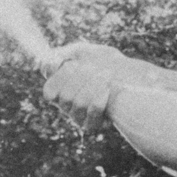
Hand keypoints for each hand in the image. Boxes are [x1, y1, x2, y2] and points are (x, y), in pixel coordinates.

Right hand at [41, 42, 155, 132]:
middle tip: (98, 69)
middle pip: (65, 96)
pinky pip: (91, 113)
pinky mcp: (92, 125)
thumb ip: (63, 55)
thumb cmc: (105, 61)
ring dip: (93, 86)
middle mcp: (66, 106)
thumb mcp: (84, 52)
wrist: (131, 75)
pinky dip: (98, 99)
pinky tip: (107, 89)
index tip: (74, 64)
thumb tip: (45, 65)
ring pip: (76, 103)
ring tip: (106, 76)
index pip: (50, 91)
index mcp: (59, 90)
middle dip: (82, 79)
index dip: (61, 77)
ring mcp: (78, 117)